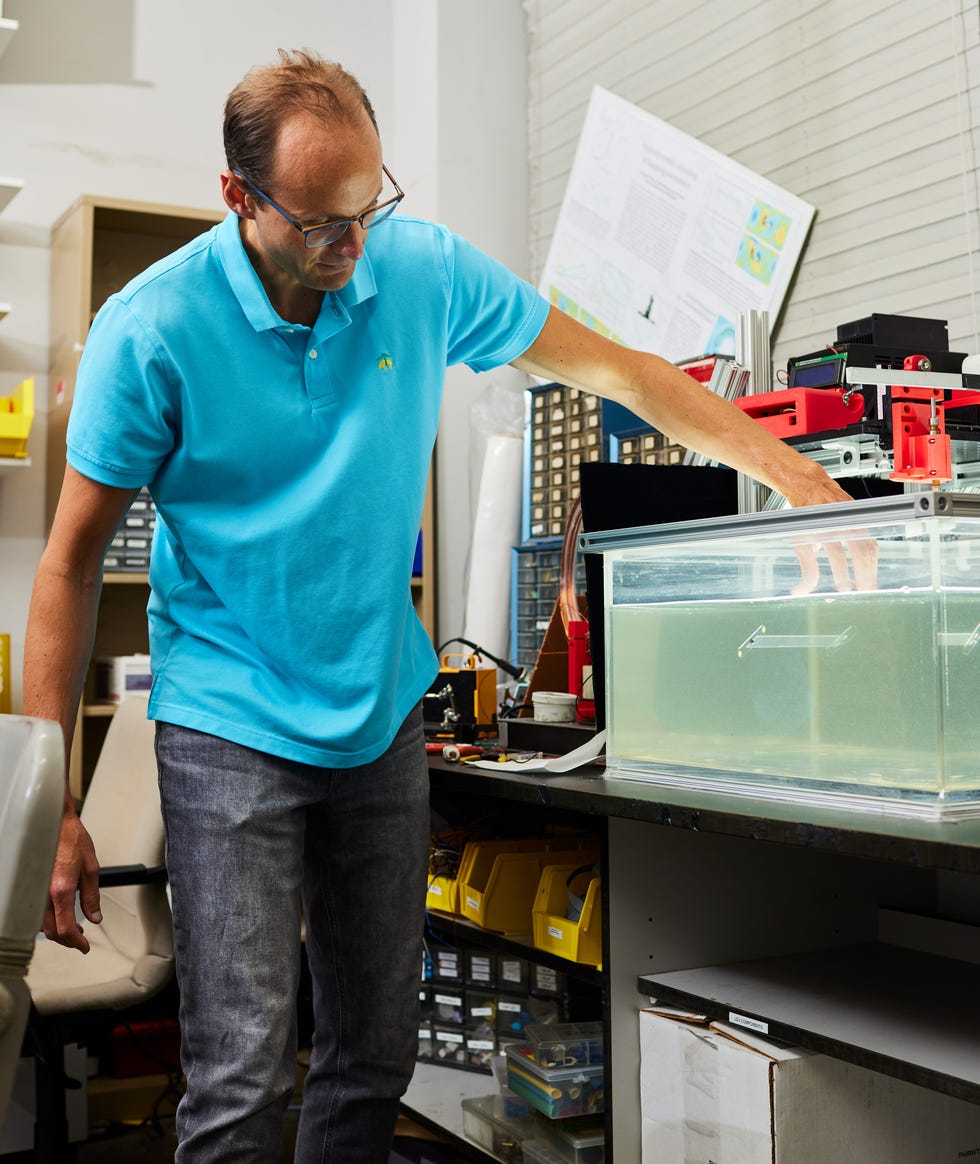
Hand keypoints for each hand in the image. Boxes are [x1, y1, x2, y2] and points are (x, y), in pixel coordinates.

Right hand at [44, 811, 100, 953]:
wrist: (53, 823)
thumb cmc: (73, 840)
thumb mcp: (91, 867)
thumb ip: (92, 896)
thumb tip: (95, 918)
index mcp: (61, 890)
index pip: (66, 928)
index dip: (76, 942)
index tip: (85, 947)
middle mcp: (44, 894)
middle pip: (51, 932)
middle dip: (67, 940)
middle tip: (81, 940)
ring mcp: (35, 891)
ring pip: (42, 924)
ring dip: (58, 931)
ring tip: (75, 928)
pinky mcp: (32, 887)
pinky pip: (37, 912)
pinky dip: (49, 920)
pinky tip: (61, 915)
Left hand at [779, 466, 879, 593]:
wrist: (811, 487)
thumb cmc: (803, 514)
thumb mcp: (799, 541)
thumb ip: (805, 567)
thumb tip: (801, 591)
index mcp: (823, 526)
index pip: (837, 554)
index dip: (842, 574)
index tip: (844, 589)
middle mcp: (841, 521)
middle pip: (860, 551)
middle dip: (864, 574)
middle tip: (864, 591)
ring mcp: (854, 519)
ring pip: (870, 546)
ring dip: (871, 567)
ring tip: (869, 584)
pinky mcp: (862, 520)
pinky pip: (872, 540)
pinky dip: (873, 557)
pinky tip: (871, 568)